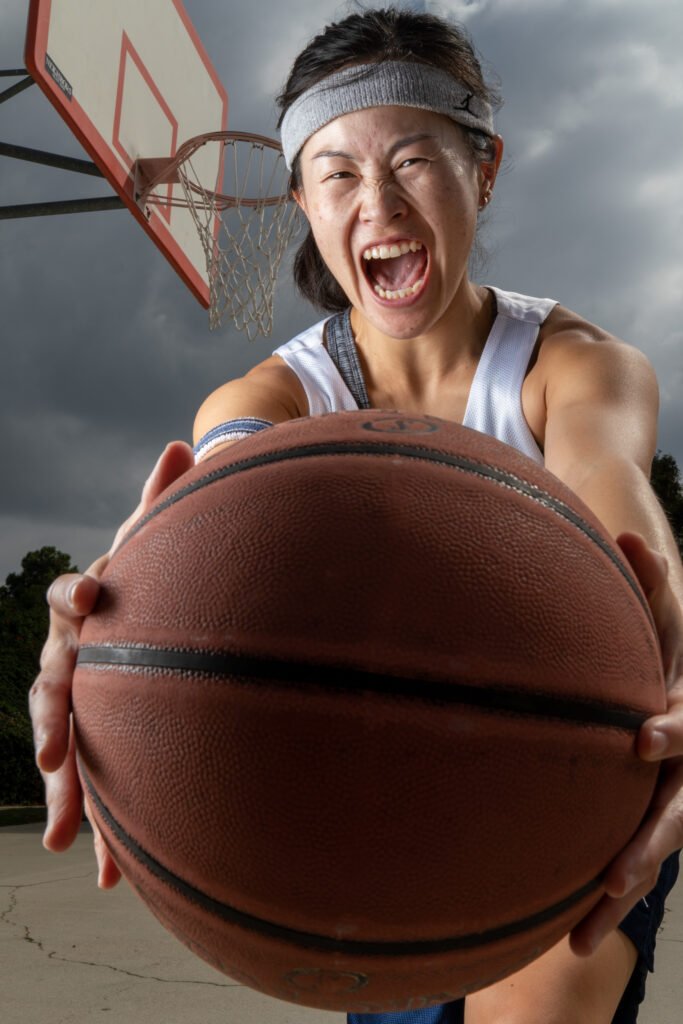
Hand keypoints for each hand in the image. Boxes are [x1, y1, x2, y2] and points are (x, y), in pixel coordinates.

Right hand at [29, 441, 194, 885]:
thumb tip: (187, 441)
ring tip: (61, 836)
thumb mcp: (160, 541)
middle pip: (54, 687)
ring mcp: (83, 704)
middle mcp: (73, 655)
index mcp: (88, 607)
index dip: (76, 596)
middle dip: (55, 721)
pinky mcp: (102, 744)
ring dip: (66, 791)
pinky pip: (97, 786)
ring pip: (68, 747)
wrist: (143, 618)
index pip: (70, 598)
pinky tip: (110, 877)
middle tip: (56, 752)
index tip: (93, 598)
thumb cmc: (154, 578)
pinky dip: (100, 827)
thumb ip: (165, 499)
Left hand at [570, 531, 682, 954]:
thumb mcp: (665, 620)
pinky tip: (572, 937)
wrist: (676, 717)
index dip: (673, 729)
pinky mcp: (650, 825)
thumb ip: (651, 583)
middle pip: (679, 810)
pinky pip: (632, 866)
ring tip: (588, 927)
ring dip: (625, 887)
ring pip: (656, 853)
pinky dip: (607, 900)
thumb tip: (623, 532)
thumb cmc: (667, 654)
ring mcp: (673, 802)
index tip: (639, 737)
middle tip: (617, 868)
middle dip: (652, 838)